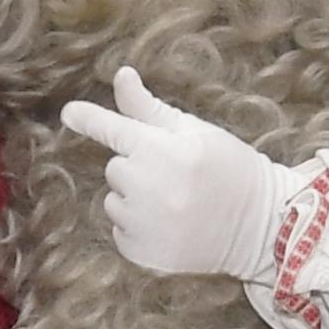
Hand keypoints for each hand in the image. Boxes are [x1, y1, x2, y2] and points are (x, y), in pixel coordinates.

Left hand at [56, 66, 310, 281]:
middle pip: (115, 168)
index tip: (68, 113)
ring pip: (114, 201)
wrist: (261, 226)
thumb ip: (149, 109)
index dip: (90, 119)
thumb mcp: (195, 132)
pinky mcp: (145, 254)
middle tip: (175, 175)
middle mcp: (151, 187)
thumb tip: (121, 75)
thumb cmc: (229, 169)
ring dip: (134, 200)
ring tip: (175, 204)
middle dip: (137, 167)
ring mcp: (147, 224)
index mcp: (165, 151)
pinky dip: (138, 229)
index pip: (116, 130)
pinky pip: (120, 232)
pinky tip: (170, 226)